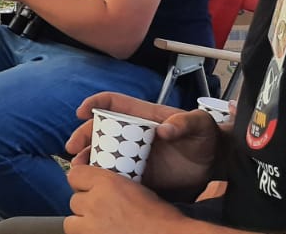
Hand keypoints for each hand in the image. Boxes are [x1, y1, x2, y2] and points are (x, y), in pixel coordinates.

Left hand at [65, 164, 192, 233]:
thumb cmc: (162, 218)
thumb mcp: (136, 188)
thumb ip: (112, 186)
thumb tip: (99, 188)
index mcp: (107, 183)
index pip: (74, 175)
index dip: (81, 183)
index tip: (89, 189)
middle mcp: (95, 202)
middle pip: (74, 201)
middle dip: (85, 207)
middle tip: (103, 213)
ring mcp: (91, 226)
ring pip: (71, 223)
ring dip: (82, 225)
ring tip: (100, 228)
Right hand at [67, 92, 220, 192]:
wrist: (213, 164)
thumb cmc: (206, 136)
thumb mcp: (200, 124)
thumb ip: (185, 122)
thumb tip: (165, 129)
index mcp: (144, 116)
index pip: (113, 103)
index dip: (95, 103)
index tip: (82, 112)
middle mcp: (134, 133)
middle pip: (100, 129)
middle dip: (83, 135)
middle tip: (73, 148)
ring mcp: (134, 154)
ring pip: (103, 152)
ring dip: (87, 157)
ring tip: (78, 167)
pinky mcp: (138, 174)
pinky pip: (115, 174)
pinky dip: (102, 177)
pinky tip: (95, 181)